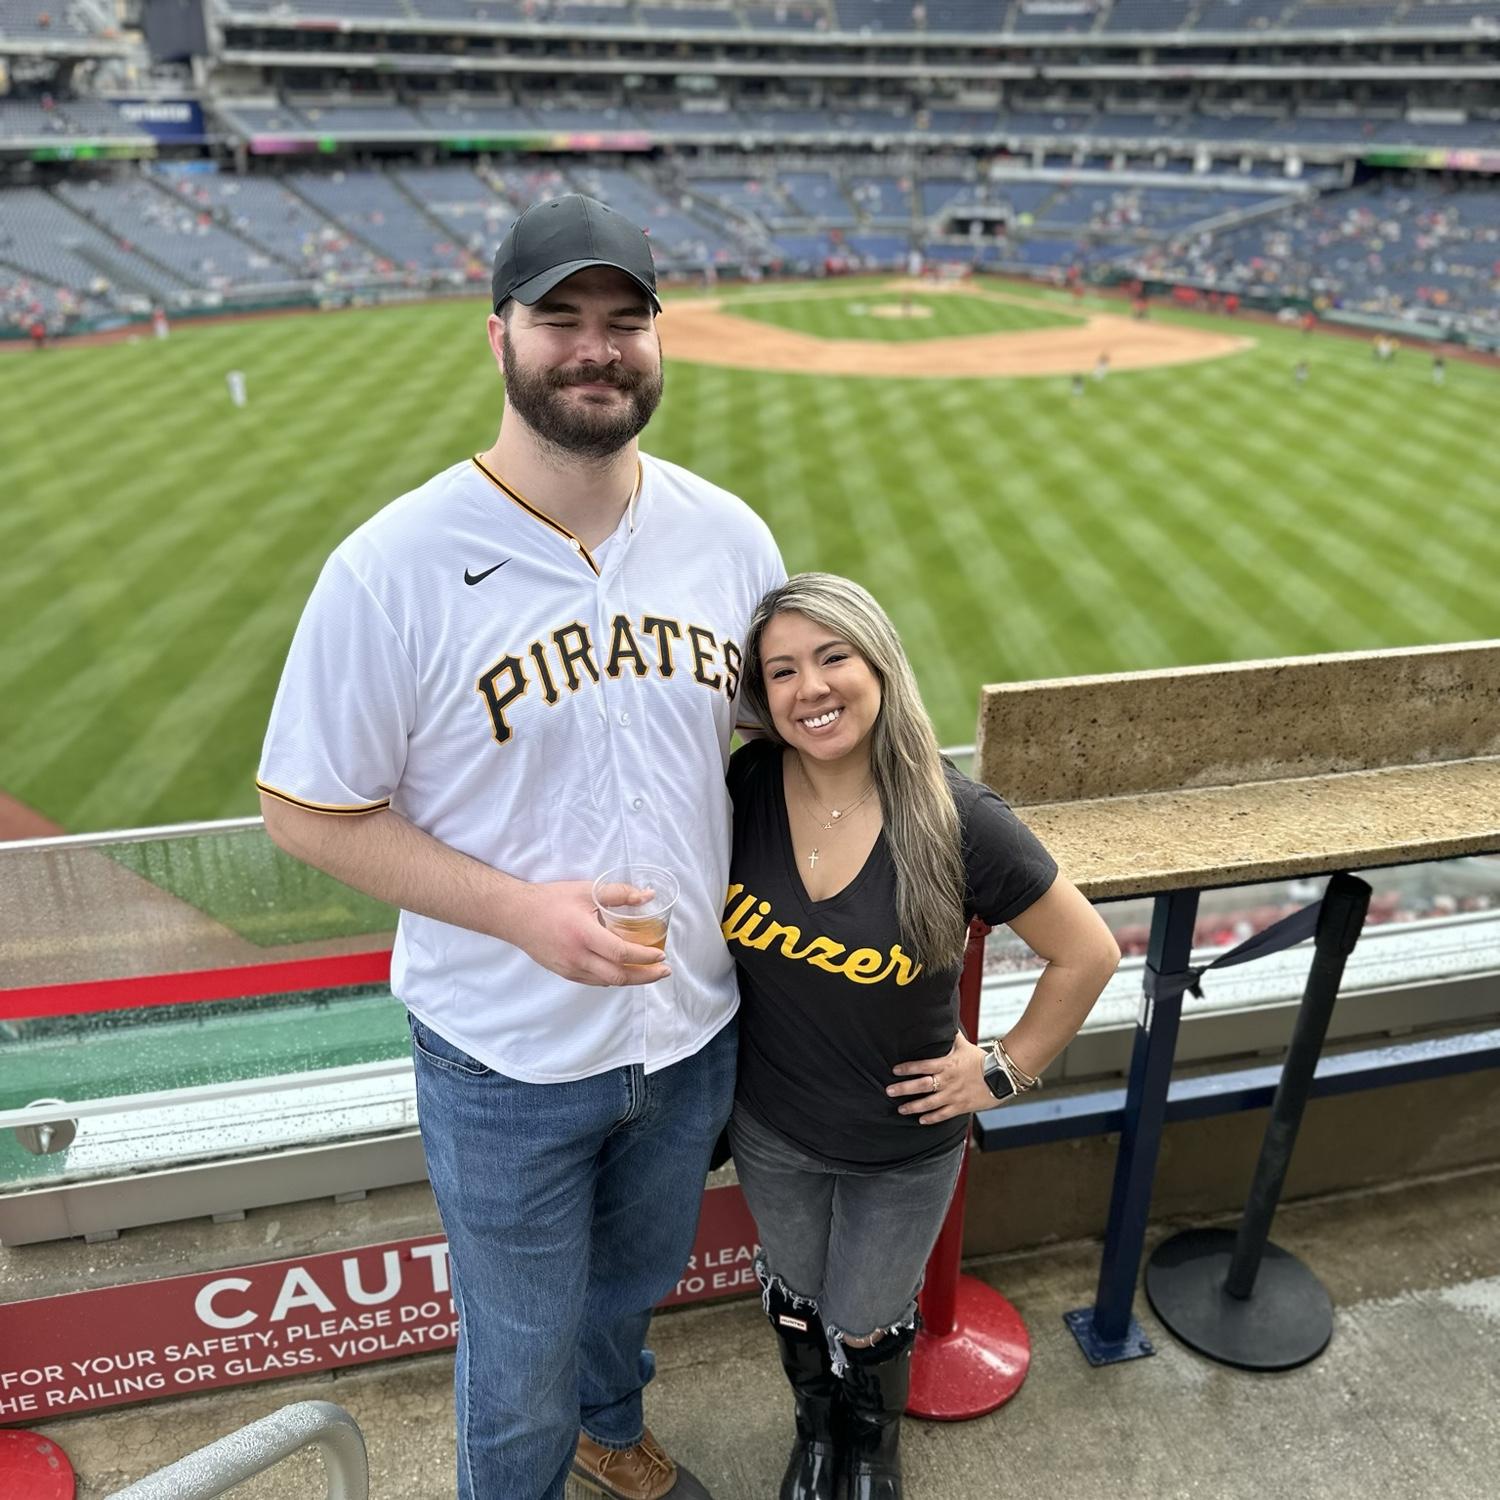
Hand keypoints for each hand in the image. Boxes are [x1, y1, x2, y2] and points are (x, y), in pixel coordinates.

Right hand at [510, 881, 670, 986]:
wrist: (515, 916)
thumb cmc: (550, 900)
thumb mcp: (586, 890)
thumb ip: (618, 893)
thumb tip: (648, 895)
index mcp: (583, 934)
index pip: (621, 953)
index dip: (644, 957)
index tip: (661, 955)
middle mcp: (577, 957)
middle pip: (618, 976)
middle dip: (645, 976)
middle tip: (664, 970)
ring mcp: (570, 968)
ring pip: (607, 982)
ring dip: (631, 980)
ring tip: (649, 972)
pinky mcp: (564, 973)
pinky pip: (594, 981)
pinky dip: (612, 978)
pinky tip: (623, 971)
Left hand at [887, 1030, 993, 1124]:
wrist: (1001, 1076)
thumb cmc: (982, 1060)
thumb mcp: (964, 1045)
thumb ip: (951, 1037)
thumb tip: (944, 1021)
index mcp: (946, 1064)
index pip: (922, 1066)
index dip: (907, 1068)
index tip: (895, 1070)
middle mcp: (947, 1080)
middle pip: (921, 1086)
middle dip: (903, 1089)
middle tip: (889, 1091)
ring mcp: (953, 1095)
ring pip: (929, 1103)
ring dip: (913, 1107)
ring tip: (901, 1109)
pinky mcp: (961, 1107)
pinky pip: (943, 1114)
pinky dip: (931, 1118)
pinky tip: (921, 1120)